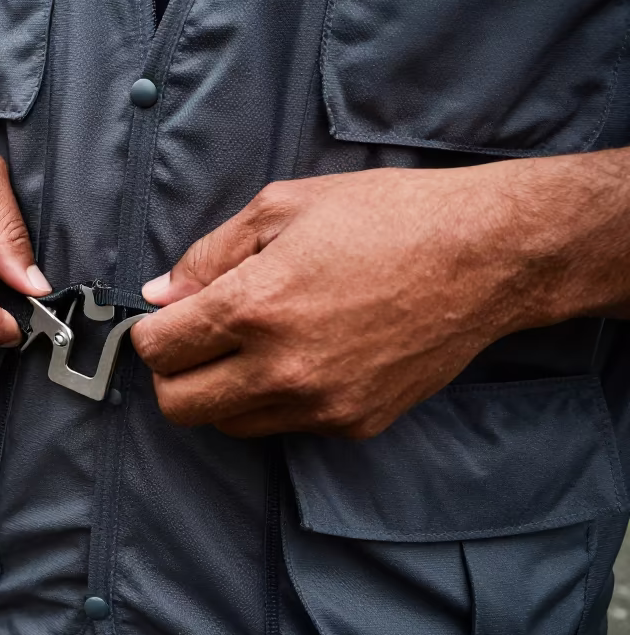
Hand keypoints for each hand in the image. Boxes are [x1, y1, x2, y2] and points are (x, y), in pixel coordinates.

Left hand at [131, 165, 547, 437]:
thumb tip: (158, 295)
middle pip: (179, 407)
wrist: (485, 255)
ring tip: (249, 346)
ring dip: (220, 391)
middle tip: (192, 342)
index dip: (149, 332)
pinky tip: (300, 356)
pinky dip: (273, 401)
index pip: (158, 350)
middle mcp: (282, 367)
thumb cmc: (385, 217)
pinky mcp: (354, 424)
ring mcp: (321, 404)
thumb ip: (207, 256)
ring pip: (228, 424)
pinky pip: (284, 426)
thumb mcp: (281, 208)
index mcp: (254, 306)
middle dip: (172, 374)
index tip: (164, 320)